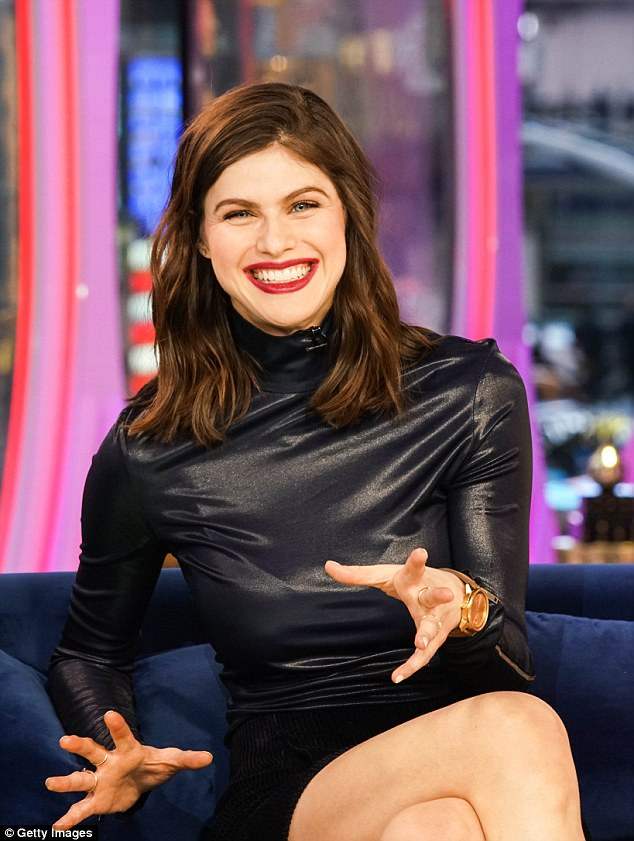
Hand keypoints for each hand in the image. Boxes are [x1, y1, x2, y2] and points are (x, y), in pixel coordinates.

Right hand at [45, 709, 212, 830]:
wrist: (140, 783)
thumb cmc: (153, 765)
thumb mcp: (171, 761)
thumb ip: (187, 759)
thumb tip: (209, 757)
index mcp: (128, 750)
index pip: (123, 736)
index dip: (117, 726)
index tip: (108, 714)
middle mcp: (109, 763)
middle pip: (93, 752)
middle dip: (80, 746)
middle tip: (65, 739)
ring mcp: (100, 781)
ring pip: (81, 779)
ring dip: (66, 782)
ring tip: (50, 783)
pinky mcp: (97, 800)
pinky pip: (81, 809)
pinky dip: (70, 819)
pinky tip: (56, 828)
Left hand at [324, 547, 464, 684]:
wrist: (455, 593)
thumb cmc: (412, 581)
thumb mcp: (385, 574)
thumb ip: (357, 573)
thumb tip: (328, 565)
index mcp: (415, 579)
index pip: (414, 568)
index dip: (417, 561)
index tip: (421, 552)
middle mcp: (428, 597)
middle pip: (433, 596)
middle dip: (438, 596)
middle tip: (446, 594)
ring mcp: (435, 618)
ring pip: (433, 626)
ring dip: (428, 633)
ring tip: (422, 642)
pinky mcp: (437, 637)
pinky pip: (425, 655)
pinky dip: (412, 666)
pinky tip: (397, 676)